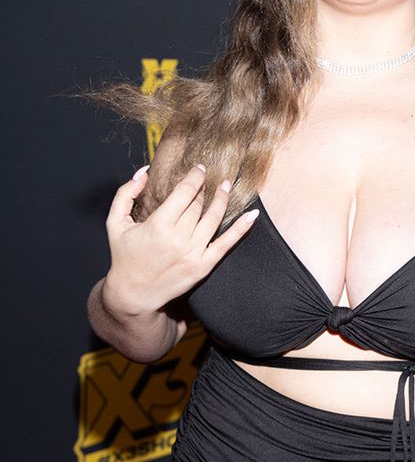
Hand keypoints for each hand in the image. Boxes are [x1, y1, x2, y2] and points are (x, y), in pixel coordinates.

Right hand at [103, 163, 259, 316]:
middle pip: (198, 205)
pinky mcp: (203, 266)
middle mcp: (178, 238)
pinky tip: (252, 215)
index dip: (195, 177)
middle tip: (208, 179)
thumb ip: (126, 193)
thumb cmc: (124, 255)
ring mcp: (193, 253)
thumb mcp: (115, 222)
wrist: (134, 293)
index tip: (200, 168)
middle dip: (204, 189)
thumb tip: (144, 170)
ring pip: (214, 218)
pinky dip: (241, 228)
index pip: (185, 193)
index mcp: (158, 225)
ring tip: (227, 186)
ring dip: (222, 199)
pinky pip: (227, 243)